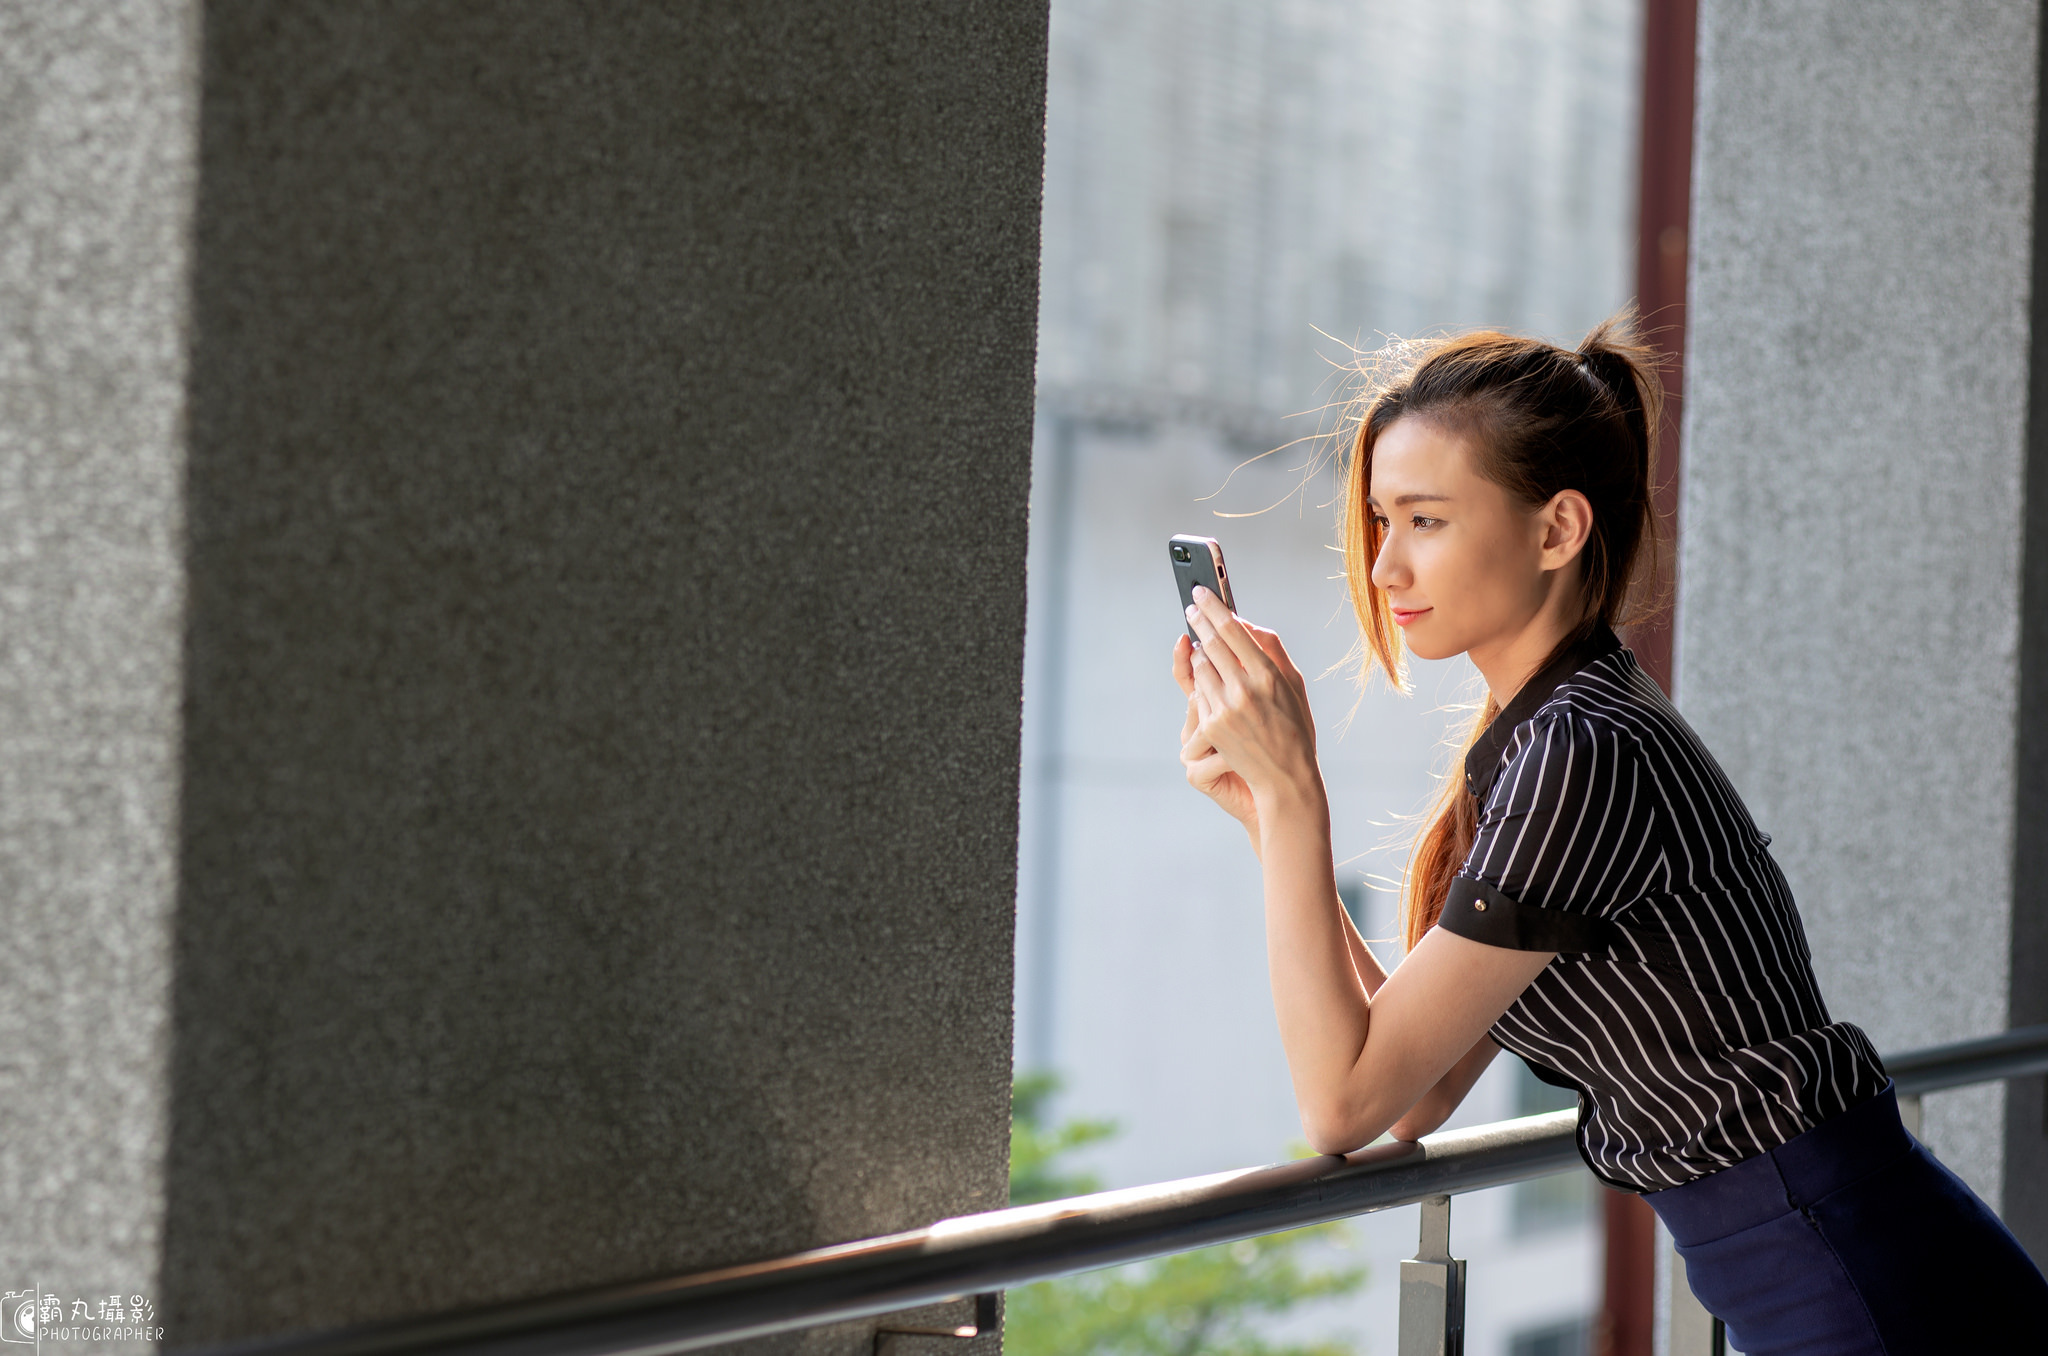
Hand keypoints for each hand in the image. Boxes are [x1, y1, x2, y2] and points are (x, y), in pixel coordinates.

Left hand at [1171, 586, 1321, 828]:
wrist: (1285, 777)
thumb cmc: (1294, 727)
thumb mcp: (1294, 683)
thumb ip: (1271, 648)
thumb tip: (1244, 622)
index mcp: (1270, 674)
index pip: (1234, 630)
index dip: (1214, 608)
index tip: (1202, 594)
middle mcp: (1246, 689)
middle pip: (1212, 642)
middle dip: (1198, 620)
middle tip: (1190, 606)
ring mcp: (1226, 709)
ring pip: (1200, 665)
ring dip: (1198, 649)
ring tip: (1200, 639)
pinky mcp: (1212, 726)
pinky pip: (1199, 691)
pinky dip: (1200, 678)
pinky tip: (1204, 672)